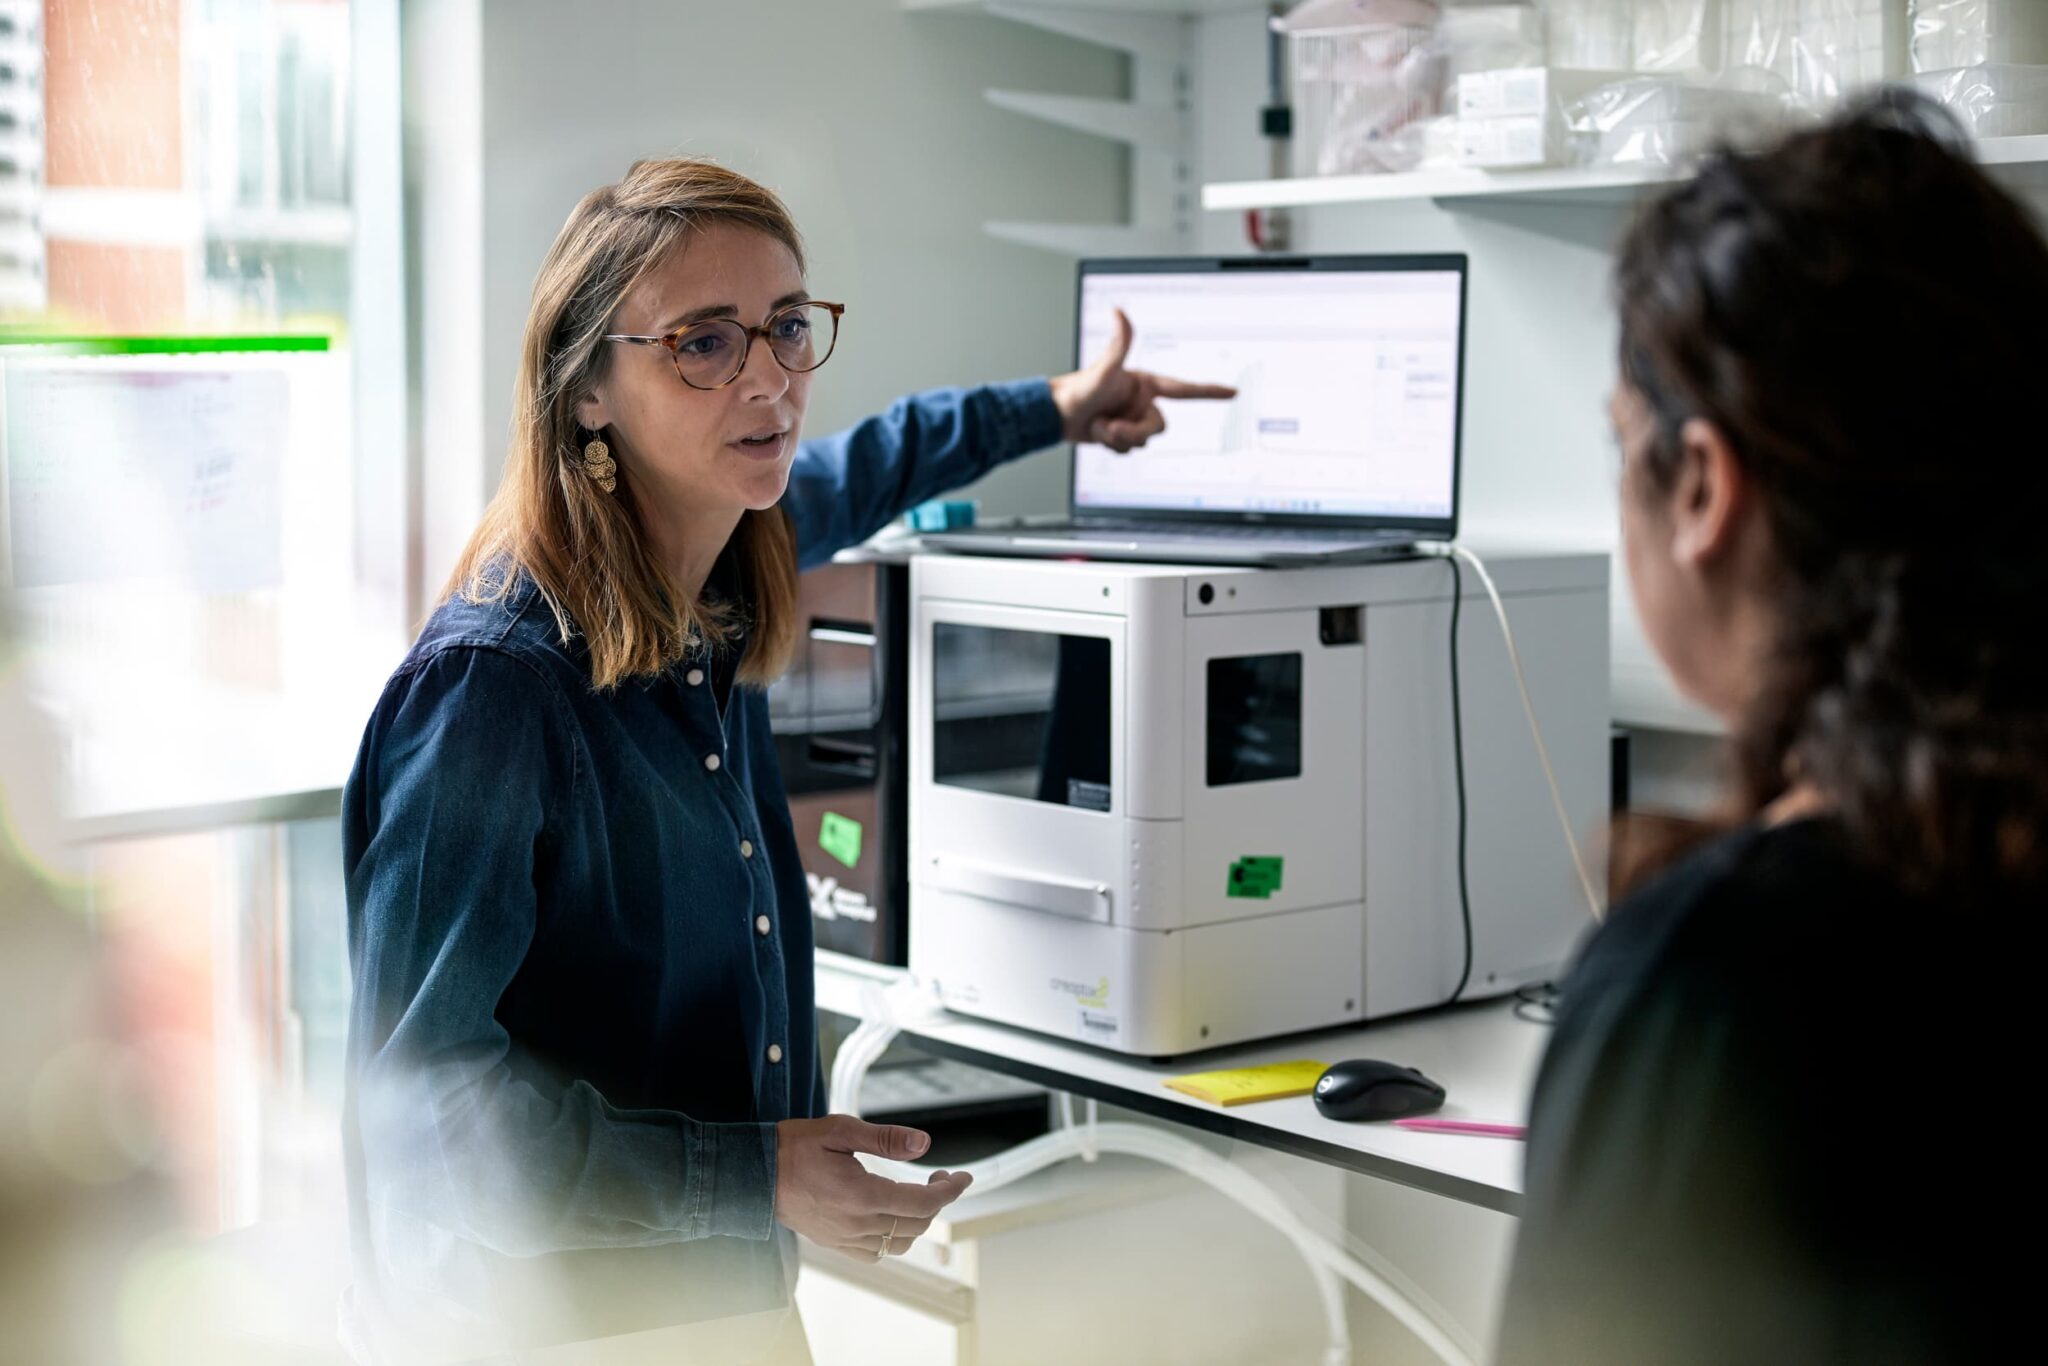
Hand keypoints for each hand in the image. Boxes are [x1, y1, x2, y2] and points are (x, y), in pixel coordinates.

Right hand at [774, 1115, 972, 1262]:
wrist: (754, 1174)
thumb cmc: (794, 1148)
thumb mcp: (841, 1129)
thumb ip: (886, 1139)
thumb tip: (924, 1144)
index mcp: (863, 1195)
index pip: (923, 1204)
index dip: (950, 1191)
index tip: (963, 1178)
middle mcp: (857, 1224)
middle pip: (916, 1225)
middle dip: (936, 1201)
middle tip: (939, 1178)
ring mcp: (845, 1238)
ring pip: (899, 1243)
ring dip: (917, 1222)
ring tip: (917, 1196)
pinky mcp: (834, 1243)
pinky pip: (875, 1254)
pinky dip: (892, 1239)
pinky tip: (890, 1218)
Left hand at [1047, 307, 1236, 452]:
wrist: (1056, 414)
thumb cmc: (1079, 389)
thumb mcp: (1103, 369)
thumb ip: (1118, 343)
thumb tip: (1119, 311)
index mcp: (1146, 384)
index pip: (1185, 389)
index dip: (1210, 391)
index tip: (1233, 392)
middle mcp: (1142, 402)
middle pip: (1158, 427)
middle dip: (1133, 432)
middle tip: (1110, 426)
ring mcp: (1133, 419)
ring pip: (1142, 442)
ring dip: (1118, 439)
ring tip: (1099, 426)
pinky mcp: (1122, 435)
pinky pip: (1128, 451)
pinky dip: (1112, 447)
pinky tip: (1099, 434)